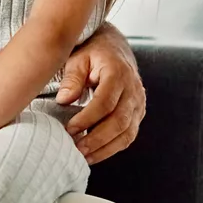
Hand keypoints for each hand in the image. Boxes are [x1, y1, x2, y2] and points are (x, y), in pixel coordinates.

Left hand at [57, 23, 145, 162]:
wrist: (112, 47)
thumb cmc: (91, 52)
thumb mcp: (77, 58)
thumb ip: (72, 78)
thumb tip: (64, 100)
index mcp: (118, 73)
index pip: (105, 102)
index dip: (88, 118)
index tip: (70, 129)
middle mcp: (134, 90)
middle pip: (119, 121)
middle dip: (97, 138)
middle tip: (76, 148)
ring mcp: (139, 103)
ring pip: (127, 132)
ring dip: (106, 148)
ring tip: (84, 155)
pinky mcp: (138, 113)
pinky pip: (129, 135)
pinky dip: (113, 147)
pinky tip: (95, 153)